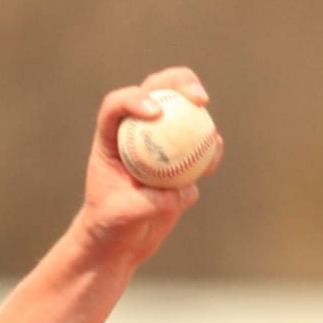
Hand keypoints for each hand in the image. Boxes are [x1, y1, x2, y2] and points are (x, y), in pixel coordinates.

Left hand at [78, 66, 219, 269]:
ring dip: (201, 116)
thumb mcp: (124, 216)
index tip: (155, 113)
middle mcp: (135, 130)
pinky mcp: (180, 158)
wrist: (119, 240)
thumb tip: (186, 190)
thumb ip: (152, 202)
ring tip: (212, 136)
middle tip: (199, 98)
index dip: (134, 98)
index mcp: (110, 136)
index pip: (117, 104)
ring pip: (184, 112)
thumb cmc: (111, 225)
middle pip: (157, 90)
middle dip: (181, 81)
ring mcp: (159, 141)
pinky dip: (210, 149)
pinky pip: (200, 145)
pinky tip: (213, 160)